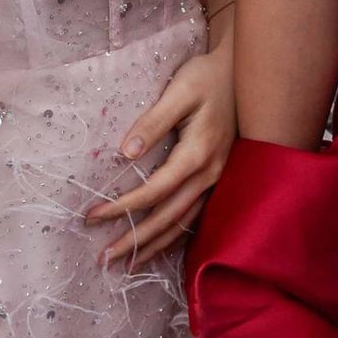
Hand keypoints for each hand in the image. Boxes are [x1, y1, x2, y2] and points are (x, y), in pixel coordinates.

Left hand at [85, 41, 236, 266]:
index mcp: (197, 154)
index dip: (122, 208)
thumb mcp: (179, 91)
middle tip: (104, 259)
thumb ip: (152, 122)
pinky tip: (161, 245)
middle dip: (135, 240)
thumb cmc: (208, 77)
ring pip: (184, 223)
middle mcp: (210, 175)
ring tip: (129, 264)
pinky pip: (196, 216)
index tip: (92, 216)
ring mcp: (218, 180)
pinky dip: (176, 235)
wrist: (245, 73)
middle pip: (168, 218)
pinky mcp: (219, 179)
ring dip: (155, 246)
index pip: (153, 192)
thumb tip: (124, 154)